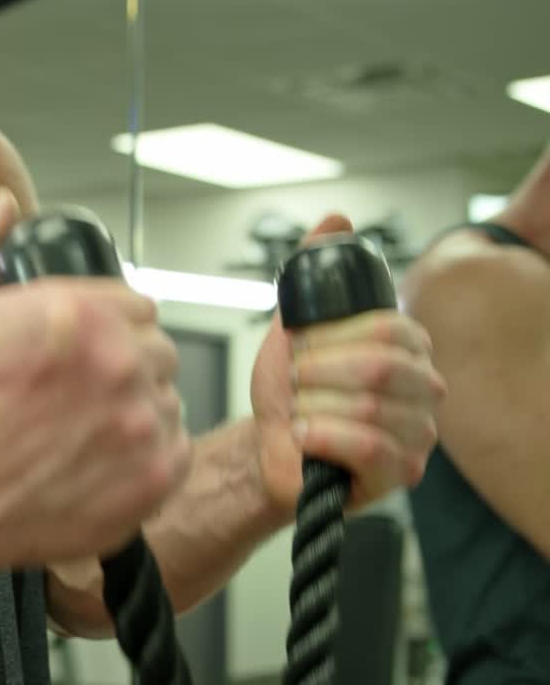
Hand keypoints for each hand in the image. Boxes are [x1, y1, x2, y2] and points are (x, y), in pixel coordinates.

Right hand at [0, 189, 192, 567]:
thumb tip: (3, 203)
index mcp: (84, 313)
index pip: (138, 306)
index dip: (116, 327)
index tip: (93, 351)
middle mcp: (122, 361)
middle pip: (157, 351)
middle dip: (128, 366)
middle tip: (88, 393)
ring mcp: (144, 419)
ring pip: (168, 400)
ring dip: (140, 409)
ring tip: (92, 429)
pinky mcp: (158, 472)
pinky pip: (175, 448)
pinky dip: (149, 456)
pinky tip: (107, 459)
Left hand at [251, 214, 446, 514]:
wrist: (267, 448)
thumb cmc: (289, 392)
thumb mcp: (294, 325)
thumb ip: (312, 273)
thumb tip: (335, 220)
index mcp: (407, 346)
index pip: (386, 326)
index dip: (330, 337)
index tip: (301, 348)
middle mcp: (424, 387)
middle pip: (379, 367)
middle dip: (318, 374)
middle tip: (298, 384)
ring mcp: (418, 432)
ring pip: (368, 408)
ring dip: (313, 407)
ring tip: (302, 413)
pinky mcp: (401, 473)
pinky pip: (366, 447)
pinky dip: (321, 436)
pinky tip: (306, 436)